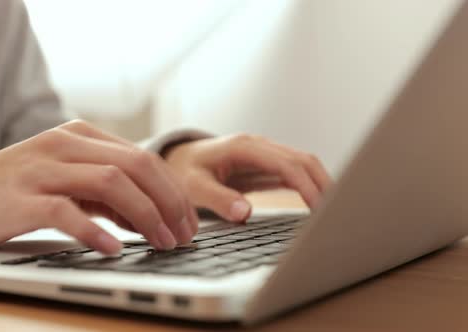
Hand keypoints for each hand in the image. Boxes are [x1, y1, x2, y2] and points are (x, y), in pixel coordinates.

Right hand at [0, 121, 197, 253]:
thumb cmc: (18, 188)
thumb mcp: (68, 181)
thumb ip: (107, 192)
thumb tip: (150, 215)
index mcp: (81, 136)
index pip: (144, 158)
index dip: (174, 191)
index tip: (188, 221)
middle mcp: (65, 144)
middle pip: (136, 166)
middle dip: (170, 202)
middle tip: (184, 235)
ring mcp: (43, 168)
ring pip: (111, 183)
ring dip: (146, 216)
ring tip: (162, 242)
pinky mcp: (22, 198)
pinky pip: (67, 211)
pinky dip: (96, 231)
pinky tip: (113, 249)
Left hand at [164, 134, 331, 221]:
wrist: (176, 161)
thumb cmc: (183, 171)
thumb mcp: (193, 186)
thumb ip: (218, 199)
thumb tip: (246, 212)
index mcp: (243, 147)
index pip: (286, 164)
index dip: (306, 186)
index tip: (319, 209)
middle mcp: (258, 146)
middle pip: (303, 160)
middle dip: (323, 183)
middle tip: (338, 211)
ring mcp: (263, 155)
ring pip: (303, 165)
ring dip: (320, 184)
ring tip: (335, 210)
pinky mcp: (264, 166)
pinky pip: (293, 174)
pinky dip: (309, 187)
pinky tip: (318, 205)